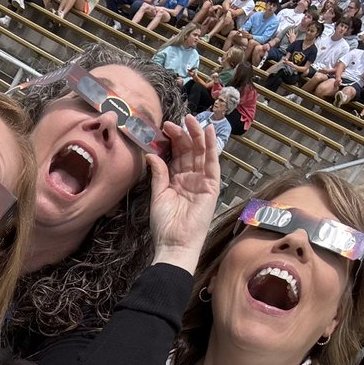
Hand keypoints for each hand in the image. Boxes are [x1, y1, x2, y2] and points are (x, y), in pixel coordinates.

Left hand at [146, 113, 220, 271]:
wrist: (175, 243)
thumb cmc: (165, 225)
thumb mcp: (158, 195)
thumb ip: (158, 174)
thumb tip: (151, 153)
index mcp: (176, 180)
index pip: (176, 155)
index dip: (172, 140)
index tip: (163, 127)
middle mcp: (191, 178)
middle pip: (189, 151)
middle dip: (183, 134)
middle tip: (175, 121)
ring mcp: (202, 182)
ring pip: (201, 153)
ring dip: (197, 135)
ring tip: (191, 120)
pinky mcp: (212, 187)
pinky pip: (212, 164)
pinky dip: (211, 148)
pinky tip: (208, 132)